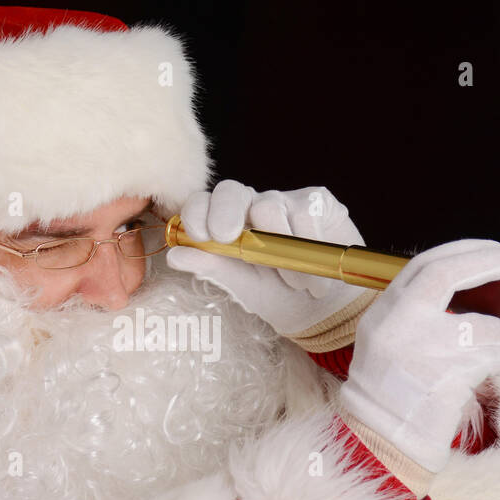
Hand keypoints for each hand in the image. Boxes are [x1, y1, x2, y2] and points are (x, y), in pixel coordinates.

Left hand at [165, 179, 371, 334]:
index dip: (197, 212)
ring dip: (281, 251)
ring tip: (295, 283)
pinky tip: (316, 274)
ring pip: (271, 206)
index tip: (202, 237)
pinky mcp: (318, 201)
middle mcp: (252, 205)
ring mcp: (286, 200)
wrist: (325, 310)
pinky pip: (307, 212)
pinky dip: (310, 246)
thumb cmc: (278, 295)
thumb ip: (211, 266)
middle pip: (232, 189)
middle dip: (226, 211)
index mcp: (226, 222)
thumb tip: (174, 256)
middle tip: (229, 238)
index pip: (203, 202)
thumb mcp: (241, 285)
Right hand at [339, 239, 499, 474]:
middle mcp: (394, 325)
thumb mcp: (389, 348)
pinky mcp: (445, 375)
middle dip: (488, 263)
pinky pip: (495, 354)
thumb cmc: (391, 402)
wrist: (380, 445)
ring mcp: (419, 348)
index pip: (421, 266)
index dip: (462, 251)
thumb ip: (418, 319)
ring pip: (483, 324)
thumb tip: (477, 299)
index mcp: (380, 315)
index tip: (492, 250)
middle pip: (446, 274)